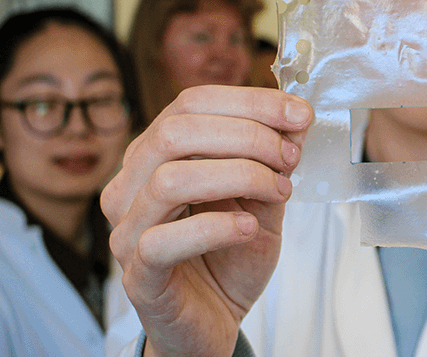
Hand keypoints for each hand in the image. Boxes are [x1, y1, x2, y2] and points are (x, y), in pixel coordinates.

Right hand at [101, 86, 312, 356]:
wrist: (214, 323)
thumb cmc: (229, 258)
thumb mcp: (261, 198)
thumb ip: (272, 159)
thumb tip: (296, 118)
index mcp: (155, 156)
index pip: (190, 104)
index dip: (249, 102)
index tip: (299, 115)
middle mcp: (131, 186)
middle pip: (175, 133)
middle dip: (246, 136)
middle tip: (290, 158)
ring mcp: (128, 231)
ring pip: (168, 180)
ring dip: (238, 176)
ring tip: (278, 191)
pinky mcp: (138, 275)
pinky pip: (163, 241)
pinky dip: (216, 227)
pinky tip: (248, 227)